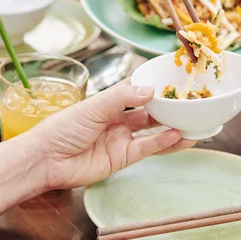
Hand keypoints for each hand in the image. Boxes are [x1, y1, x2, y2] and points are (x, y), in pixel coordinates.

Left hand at [31, 80, 193, 190]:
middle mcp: (118, 119)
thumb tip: (150, 90)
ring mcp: (121, 139)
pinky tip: (179, 135)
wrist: (46, 160)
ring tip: (194, 121)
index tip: (175, 78)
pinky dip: (164, 142)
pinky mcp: (123, 158)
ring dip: (173, 126)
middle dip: (169, 107)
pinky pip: (148, 148)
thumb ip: (122, 98)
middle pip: (149, 111)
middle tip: (190, 101)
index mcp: (109, 102)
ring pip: (153, 130)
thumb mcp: (93, 107)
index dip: (154, 85)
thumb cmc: (62, 128)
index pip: (136, 90)